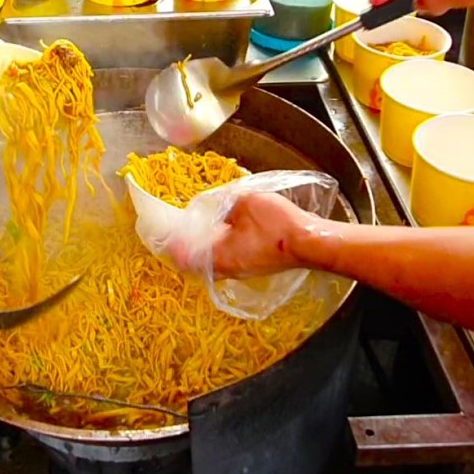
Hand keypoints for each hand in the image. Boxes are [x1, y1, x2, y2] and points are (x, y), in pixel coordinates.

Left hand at [172, 193, 315, 278]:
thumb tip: (210, 204)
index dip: (172, 247)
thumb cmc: (276, 224)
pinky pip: (226, 262)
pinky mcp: (253, 268)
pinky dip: (217, 251)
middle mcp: (226, 269)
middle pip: (195, 264)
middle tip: (178, 234)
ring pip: (211, 264)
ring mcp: (241, 271)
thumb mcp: (243, 202)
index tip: (164, 236)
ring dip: (202, 251)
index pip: (184, 257)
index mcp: (218, 255)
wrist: (308, 242)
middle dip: (185, 249)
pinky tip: (223, 236)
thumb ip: (221, 202)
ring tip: (197, 234)